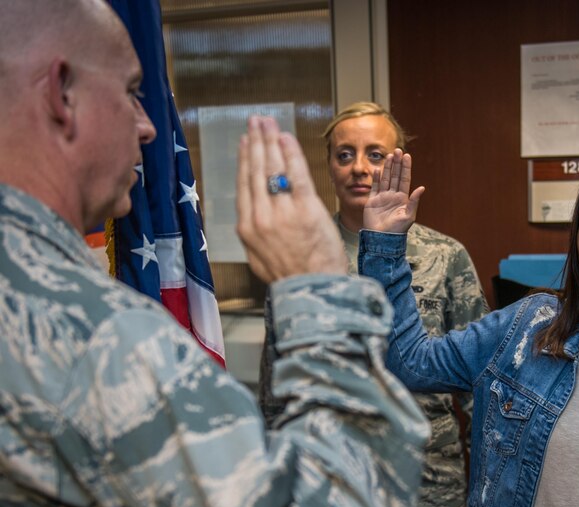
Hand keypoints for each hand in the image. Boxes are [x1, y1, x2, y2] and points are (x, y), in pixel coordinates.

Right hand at [236, 116, 347, 281]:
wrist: (313, 292)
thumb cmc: (292, 277)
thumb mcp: (261, 259)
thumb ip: (255, 235)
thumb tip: (251, 218)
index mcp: (247, 229)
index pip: (244, 184)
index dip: (244, 159)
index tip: (245, 142)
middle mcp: (260, 217)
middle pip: (255, 170)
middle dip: (254, 142)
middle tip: (255, 121)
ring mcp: (282, 212)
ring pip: (272, 168)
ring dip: (269, 140)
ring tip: (267, 122)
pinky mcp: (306, 209)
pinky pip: (296, 174)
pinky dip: (290, 152)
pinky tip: (285, 137)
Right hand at [363, 148, 424, 232]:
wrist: (381, 238)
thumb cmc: (397, 229)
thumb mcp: (409, 216)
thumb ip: (414, 201)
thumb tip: (422, 187)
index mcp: (403, 199)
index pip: (405, 179)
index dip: (406, 168)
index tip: (407, 156)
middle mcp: (393, 196)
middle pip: (395, 176)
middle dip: (397, 164)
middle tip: (398, 150)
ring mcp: (382, 198)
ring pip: (385, 179)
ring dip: (387, 167)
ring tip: (390, 156)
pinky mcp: (372, 201)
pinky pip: (374, 187)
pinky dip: (376, 178)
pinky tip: (378, 169)